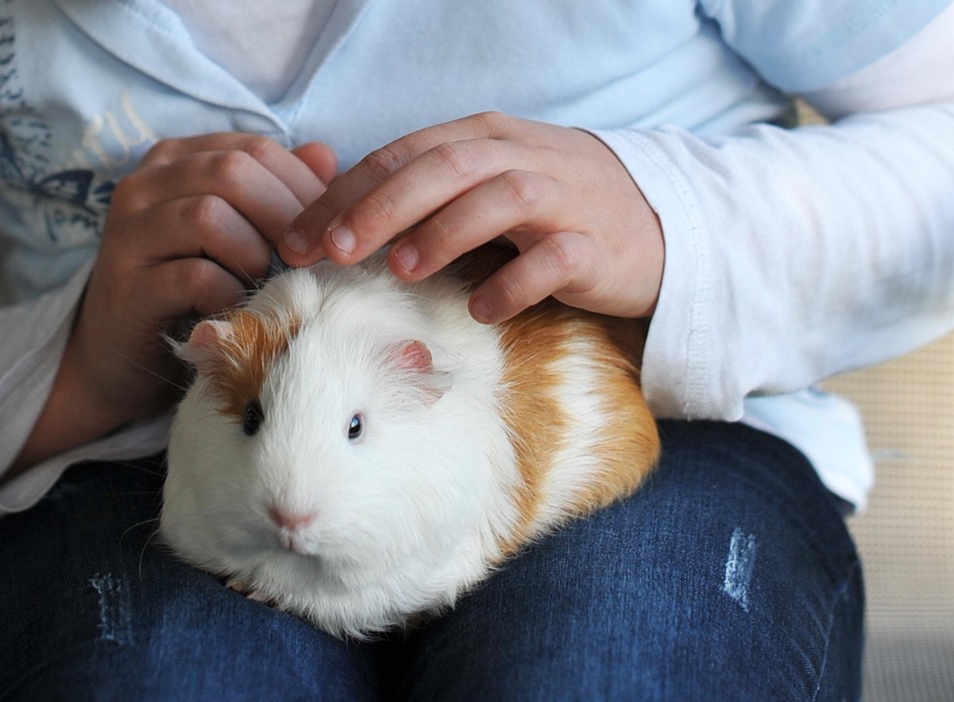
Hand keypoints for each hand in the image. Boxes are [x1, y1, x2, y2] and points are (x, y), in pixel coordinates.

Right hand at [10, 133, 336, 473]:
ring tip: (266, 285)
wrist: (122, 360)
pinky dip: (231, 294)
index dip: (302, 188)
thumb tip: (326, 156)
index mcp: (177, 161)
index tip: (330, 232)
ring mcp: (129, 233)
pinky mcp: (128, 286)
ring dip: (254, 254)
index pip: (253, 149)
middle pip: (232, 171)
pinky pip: (195, 276)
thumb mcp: (238, 237)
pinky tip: (239, 310)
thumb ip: (278, 194)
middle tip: (308, 261)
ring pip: (209, 215)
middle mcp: (145, 185)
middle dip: (284, 218)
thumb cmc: (192, 294)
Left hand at [280, 112, 662, 322]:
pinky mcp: (597, 246)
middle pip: (445, 166)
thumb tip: (337, 224)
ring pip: (501, 198)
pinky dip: (517, 281)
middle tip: (335, 249)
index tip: (299, 236)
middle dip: (383, 206)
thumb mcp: (484, 187)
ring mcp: (564, 198)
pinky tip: (483, 309)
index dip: (347, 192)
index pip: (403, 154)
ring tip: (402, 269)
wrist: (654, 224)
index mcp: (484, 139)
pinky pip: (556, 258)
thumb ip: (423, 194)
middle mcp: (521, 158)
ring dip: (446, 230)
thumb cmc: (549, 211)